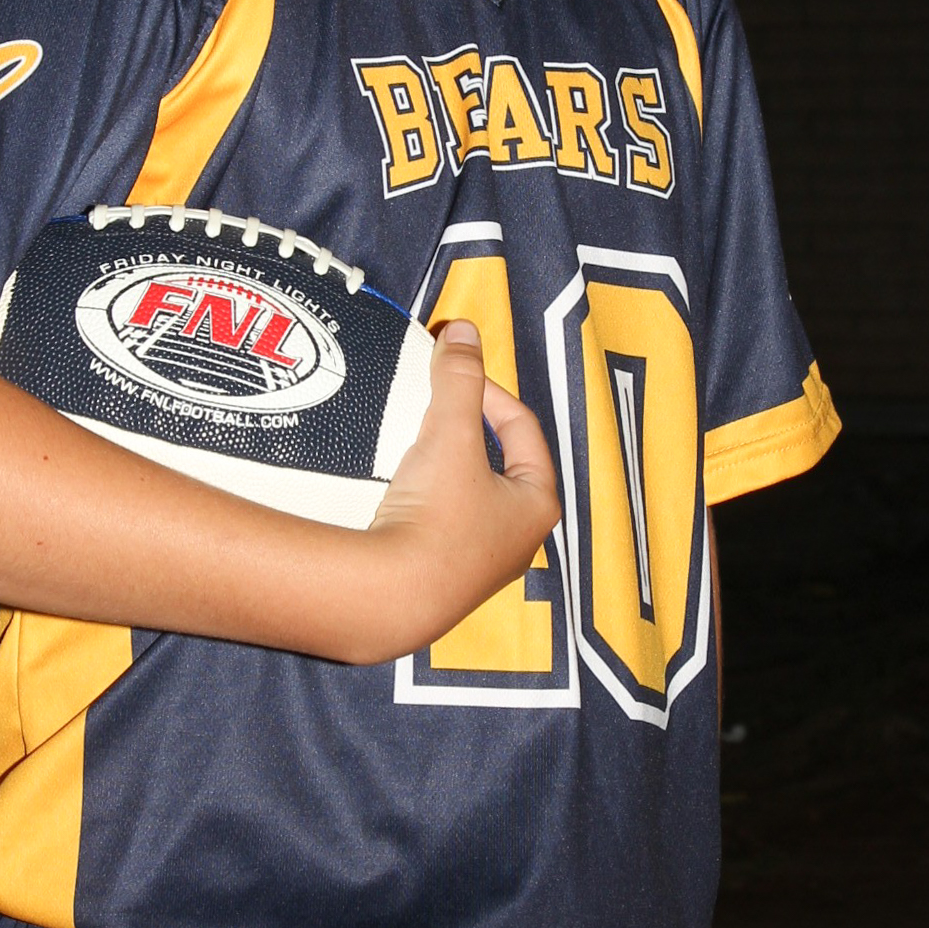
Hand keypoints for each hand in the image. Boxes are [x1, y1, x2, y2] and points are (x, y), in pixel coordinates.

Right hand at [361, 319, 561, 660]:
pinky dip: (421, 503)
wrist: (390, 596)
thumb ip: (457, 378)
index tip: (453, 377)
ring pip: (466, 498)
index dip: (488, 392)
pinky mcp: (441, 583)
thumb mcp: (449, 434)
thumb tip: (463, 331)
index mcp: (537, 503)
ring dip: (442, 469)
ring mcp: (480, 567)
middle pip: (497, 464)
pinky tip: (395, 494)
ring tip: (410, 447)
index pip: (523, 429)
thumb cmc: (436, 517)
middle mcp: (518, 540)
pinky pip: (437, 527)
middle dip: (464, 432)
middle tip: (431, 411)